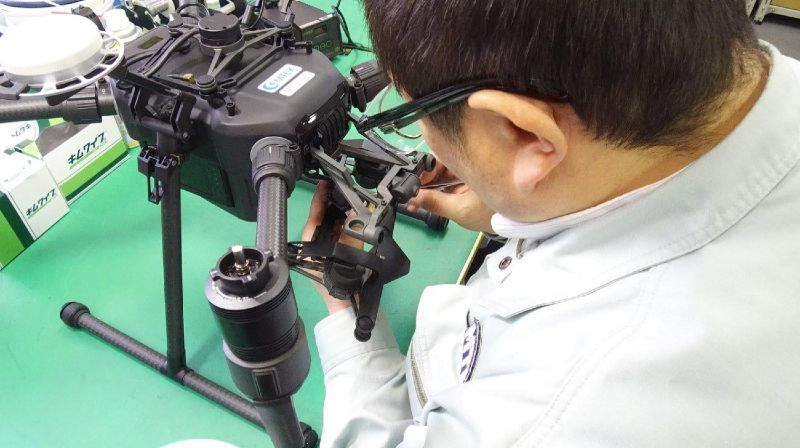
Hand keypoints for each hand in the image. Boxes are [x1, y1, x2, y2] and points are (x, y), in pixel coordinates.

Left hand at [301, 181, 362, 313]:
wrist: (346, 301)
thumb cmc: (334, 281)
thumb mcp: (338, 254)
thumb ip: (345, 234)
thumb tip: (350, 214)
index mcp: (311, 241)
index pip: (314, 215)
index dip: (319, 198)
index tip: (324, 183)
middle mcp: (318, 241)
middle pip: (325, 216)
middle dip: (333, 202)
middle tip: (342, 187)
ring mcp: (329, 246)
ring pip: (334, 223)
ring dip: (342, 211)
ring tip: (350, 197)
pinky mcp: (339, 250)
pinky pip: (343, 231)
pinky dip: (349, 223)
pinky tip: (357, 216)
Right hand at [406, 160, 494, 232]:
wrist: (515, 222)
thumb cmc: (492, 214)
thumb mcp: (460, 211)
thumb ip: (434, 203)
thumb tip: (411, 198)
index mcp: (469, 161)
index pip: (439, 156)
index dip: (424, 169)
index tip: (413, 183)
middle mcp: (468, 161)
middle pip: (438, 164)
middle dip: (424, 179)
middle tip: (412, 194)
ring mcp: (469, 170)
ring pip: (442, 173)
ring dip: (429, 185)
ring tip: (416, 200)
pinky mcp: (468, 179)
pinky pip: (449, 179)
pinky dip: (438, 188)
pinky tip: (427, 199)